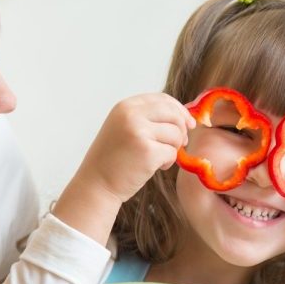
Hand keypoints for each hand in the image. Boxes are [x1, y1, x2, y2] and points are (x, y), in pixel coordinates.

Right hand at [55, 94, 193, 244]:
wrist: (96, 184)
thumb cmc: (112, 160)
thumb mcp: (123, 128)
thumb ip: (147, 117)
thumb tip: (184, 117)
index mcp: (125, 106)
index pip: (162, 99)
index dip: (179, 110)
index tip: (188, 123)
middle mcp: (131, 115)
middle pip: (173, 114)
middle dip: (182, 129)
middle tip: (180, 144)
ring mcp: (139, 132)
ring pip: (176, 134)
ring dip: (173, 148)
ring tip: (158, 158)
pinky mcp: (148, 152)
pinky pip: (172, 152)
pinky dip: (168, 162)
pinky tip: (156, 167)